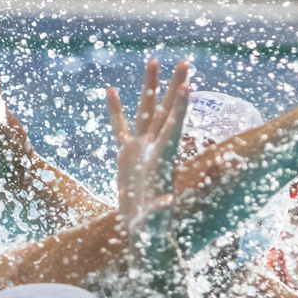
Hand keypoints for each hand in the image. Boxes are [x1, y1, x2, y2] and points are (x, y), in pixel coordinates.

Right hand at [107, 59, 192, 245]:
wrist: (143, 237)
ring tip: (153, 60)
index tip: (187, 86)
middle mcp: (154, 150)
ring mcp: (141, 150)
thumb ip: (158, 211)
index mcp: (162, 162)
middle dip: (174, 86)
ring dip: (149, 86)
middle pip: (165, 111)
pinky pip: (120, 127)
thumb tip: (165, 202)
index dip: (179, 109)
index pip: (172, 130)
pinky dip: (116, 109)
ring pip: (145, 110)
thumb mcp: (153, 222)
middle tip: (185, 62)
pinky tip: (110, 89)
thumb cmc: (150, 232)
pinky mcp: (127, 156)